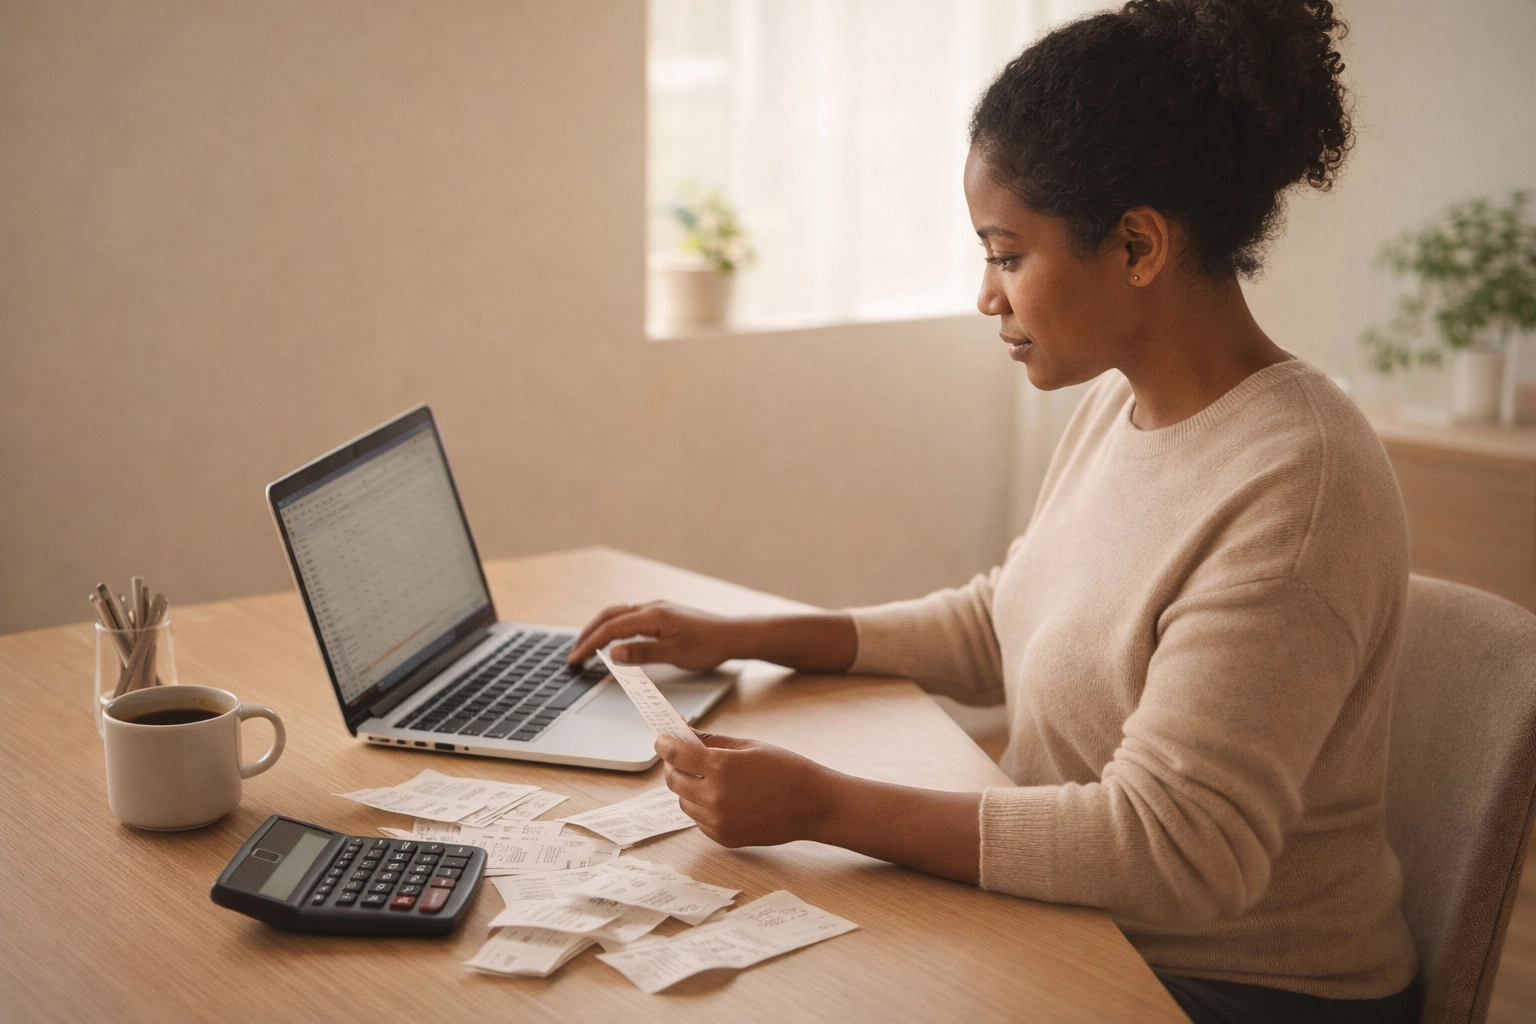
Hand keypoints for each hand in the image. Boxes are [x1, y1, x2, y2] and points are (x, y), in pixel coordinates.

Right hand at [567, 601, 739, 669]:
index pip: (611, 628)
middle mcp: (652, 607)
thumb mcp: (674, 654)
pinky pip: (631, 615)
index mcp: (652, 616)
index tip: (575, 659)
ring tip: (588, 643)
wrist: (733, 635)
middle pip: (610, 615)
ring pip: (620, 613)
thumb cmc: (708, 646)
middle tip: (575, 652)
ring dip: (600, 627)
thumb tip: (612, 653)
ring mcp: (658, 608)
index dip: (590, 644)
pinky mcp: (664, 613)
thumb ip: (642, 653)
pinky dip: (615, 625)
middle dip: (589, 633)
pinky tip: (615, 635)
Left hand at [658, 732, 838, 847]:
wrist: (813, 805)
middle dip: (673, 766)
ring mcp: (719, 821)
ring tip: (707, 778)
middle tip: (681, 757)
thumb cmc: (786, 770)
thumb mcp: (749, 746)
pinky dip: (702, 807)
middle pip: (674, 781)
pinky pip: (699, 820)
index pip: (676, 755)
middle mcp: (715, 796)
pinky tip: (721, 797)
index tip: (662, 740)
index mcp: (722, 767)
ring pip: (683, 802)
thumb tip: (685, 732)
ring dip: (687, 788)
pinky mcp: (724, 838)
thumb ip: (713, 741)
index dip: (664, 745)